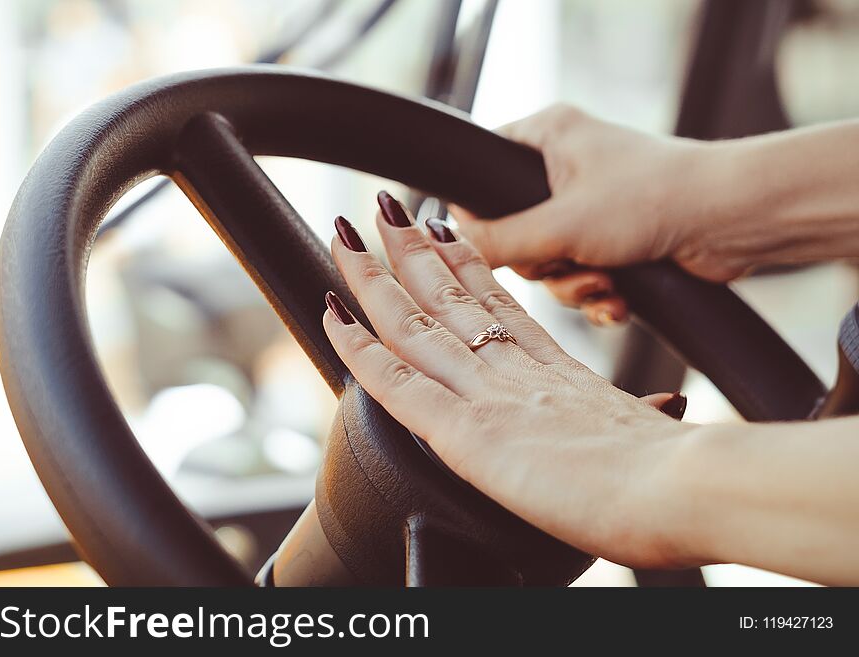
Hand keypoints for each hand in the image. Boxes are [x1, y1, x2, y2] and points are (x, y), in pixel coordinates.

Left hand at [322, 192, 693, 569]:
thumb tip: (664, 411)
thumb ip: (639, 416)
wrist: (684, 488)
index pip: (496, 302)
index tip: (441, 227)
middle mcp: (514, 368)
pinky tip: (333, 316)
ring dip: (374, 279)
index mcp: (555, 369)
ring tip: (345, 236)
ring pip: (415, 324)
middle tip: (384, 208)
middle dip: (410, 250)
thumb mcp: (648, 431)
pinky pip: (398, 383)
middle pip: (449, 296)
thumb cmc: (673, 471)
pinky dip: (359, 349)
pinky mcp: (468, 433)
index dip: (463, 262)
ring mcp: (488, 394)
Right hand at [451, 104, 741, 325]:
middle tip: (567, 262)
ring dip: (573, 284)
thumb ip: (499, 240)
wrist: (734, 222)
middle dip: (545, 263)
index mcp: (547, 137)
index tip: (495, 243)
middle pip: (516, 231)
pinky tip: (618, 302)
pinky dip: (597, 295)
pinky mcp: (615, 240)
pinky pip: (581, 275)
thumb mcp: (561, 225)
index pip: (483, 169)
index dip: (481, 214)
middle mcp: (566, 167)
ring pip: (549, 261)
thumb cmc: (653, 198)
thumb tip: (452, 245)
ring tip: (604, 284)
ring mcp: (592, 206)